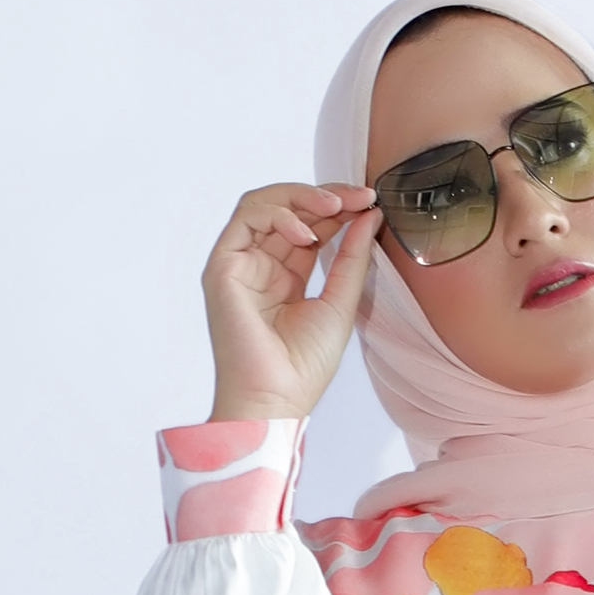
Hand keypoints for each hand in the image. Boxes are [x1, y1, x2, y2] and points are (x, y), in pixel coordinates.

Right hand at [204, 182, 379, 425]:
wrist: (278, 398)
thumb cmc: (304, 366)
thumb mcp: (341, 302)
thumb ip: (352, 257)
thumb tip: (369, 214)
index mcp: (285, 277)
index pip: (310, 227)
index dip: (338, 209)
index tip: (369, 202)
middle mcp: (260, 267)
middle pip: (288, 210)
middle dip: (325, 196)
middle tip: (358, 196)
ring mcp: (240, 265)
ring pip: (264, 204)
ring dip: (302, 197)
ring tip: (335, 206)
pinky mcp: (223, 266)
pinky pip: (247, 218)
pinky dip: (279, 215)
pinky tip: (307, 233)